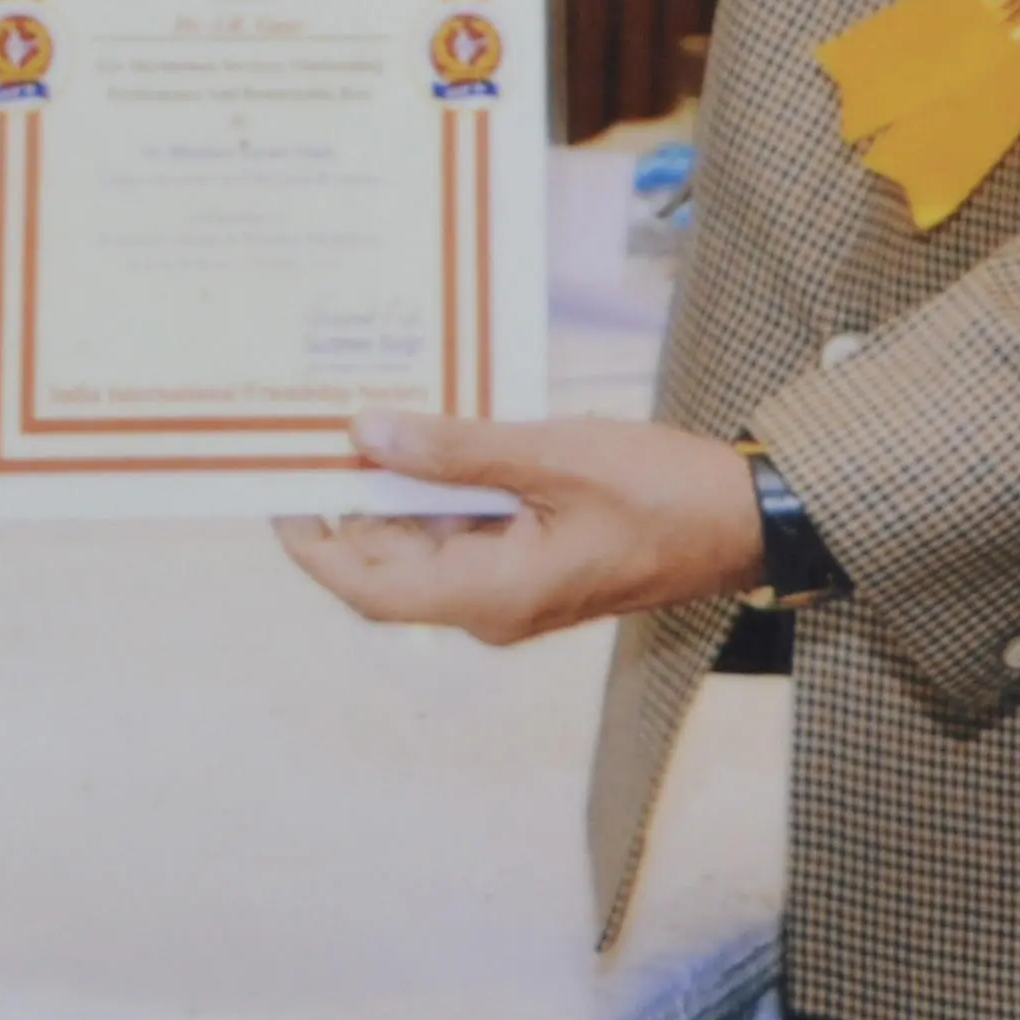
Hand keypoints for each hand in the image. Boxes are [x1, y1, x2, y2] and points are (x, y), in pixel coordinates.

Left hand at [274, 413, 768, 648]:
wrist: (746, 519)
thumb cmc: (662, 492)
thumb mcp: (553, 457)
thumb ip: (457, 450)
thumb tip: (367, 435)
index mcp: (488, 595)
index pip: (365, 584)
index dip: (309, 540)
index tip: (272, 482)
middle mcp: (489, 605)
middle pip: (385, 563)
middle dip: (346, 500)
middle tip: (311, 425)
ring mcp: (511, 588)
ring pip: (423, 543)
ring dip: (393, 487)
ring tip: (361, 414)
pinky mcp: (532, 563)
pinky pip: (462, 531)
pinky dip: (438, 488)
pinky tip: (427, 431)